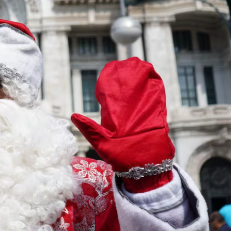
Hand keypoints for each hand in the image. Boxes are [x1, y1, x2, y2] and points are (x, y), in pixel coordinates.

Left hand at [71, 58, 174, 190]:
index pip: (112, 96)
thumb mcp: (101, 142)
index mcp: (115, 118)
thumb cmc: (120, 158)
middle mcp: (129, 114)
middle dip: (128, 76)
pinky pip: (157, 100)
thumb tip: (73, 116)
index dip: (111, 83)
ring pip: (143, 92)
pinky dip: (155, 87)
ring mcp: (144, 115)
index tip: (110, 70)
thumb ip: (89, 128)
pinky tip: (153, 75)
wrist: (144, 168)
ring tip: (140, 65)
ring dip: (142, 78)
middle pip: (128, 91)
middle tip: (126, 62)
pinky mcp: (157, 118)